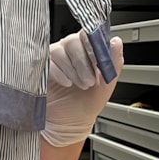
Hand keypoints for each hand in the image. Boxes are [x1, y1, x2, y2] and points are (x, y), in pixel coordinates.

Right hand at [42, 30, 123, 146]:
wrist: (69, 124)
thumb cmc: (86, 103)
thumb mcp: (106, 86)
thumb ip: (113, 64)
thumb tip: (116, 42)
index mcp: (87, 50)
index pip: (89, 35)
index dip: (93, 47)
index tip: (98, 62)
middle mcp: (70, 50)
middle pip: (73, 41)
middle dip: (84, 63)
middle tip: (89, 81)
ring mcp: (55, 57)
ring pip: (60, 51)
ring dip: (73, 70)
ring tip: (80, 85)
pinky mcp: (42, 67)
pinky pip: (48, 62)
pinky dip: (59, 74)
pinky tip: (67, 84)